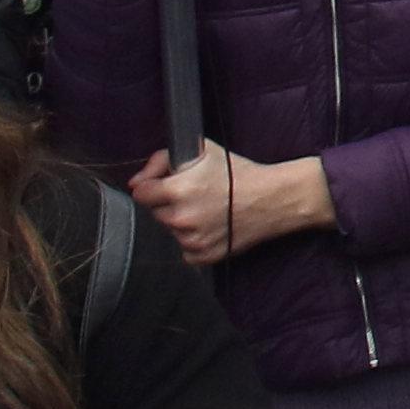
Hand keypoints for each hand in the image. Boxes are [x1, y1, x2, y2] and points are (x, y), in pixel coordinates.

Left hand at [130, 142, 328, 261]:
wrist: (272, 198)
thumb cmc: (239, 173)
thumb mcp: (202, 152)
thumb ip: (162, 160)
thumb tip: (136, 181)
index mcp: (178, 190)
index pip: (141, 193)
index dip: (152, 186)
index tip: (165, 186)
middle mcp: (181, 218)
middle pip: (154, 213)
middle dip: (167, 204)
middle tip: (193, 196)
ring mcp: (192, 240)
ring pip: (169, 232)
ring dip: (180, 223)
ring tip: (205, 211)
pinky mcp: (203, 256)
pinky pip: (184, 250)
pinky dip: (192, 241)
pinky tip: (210, 227)